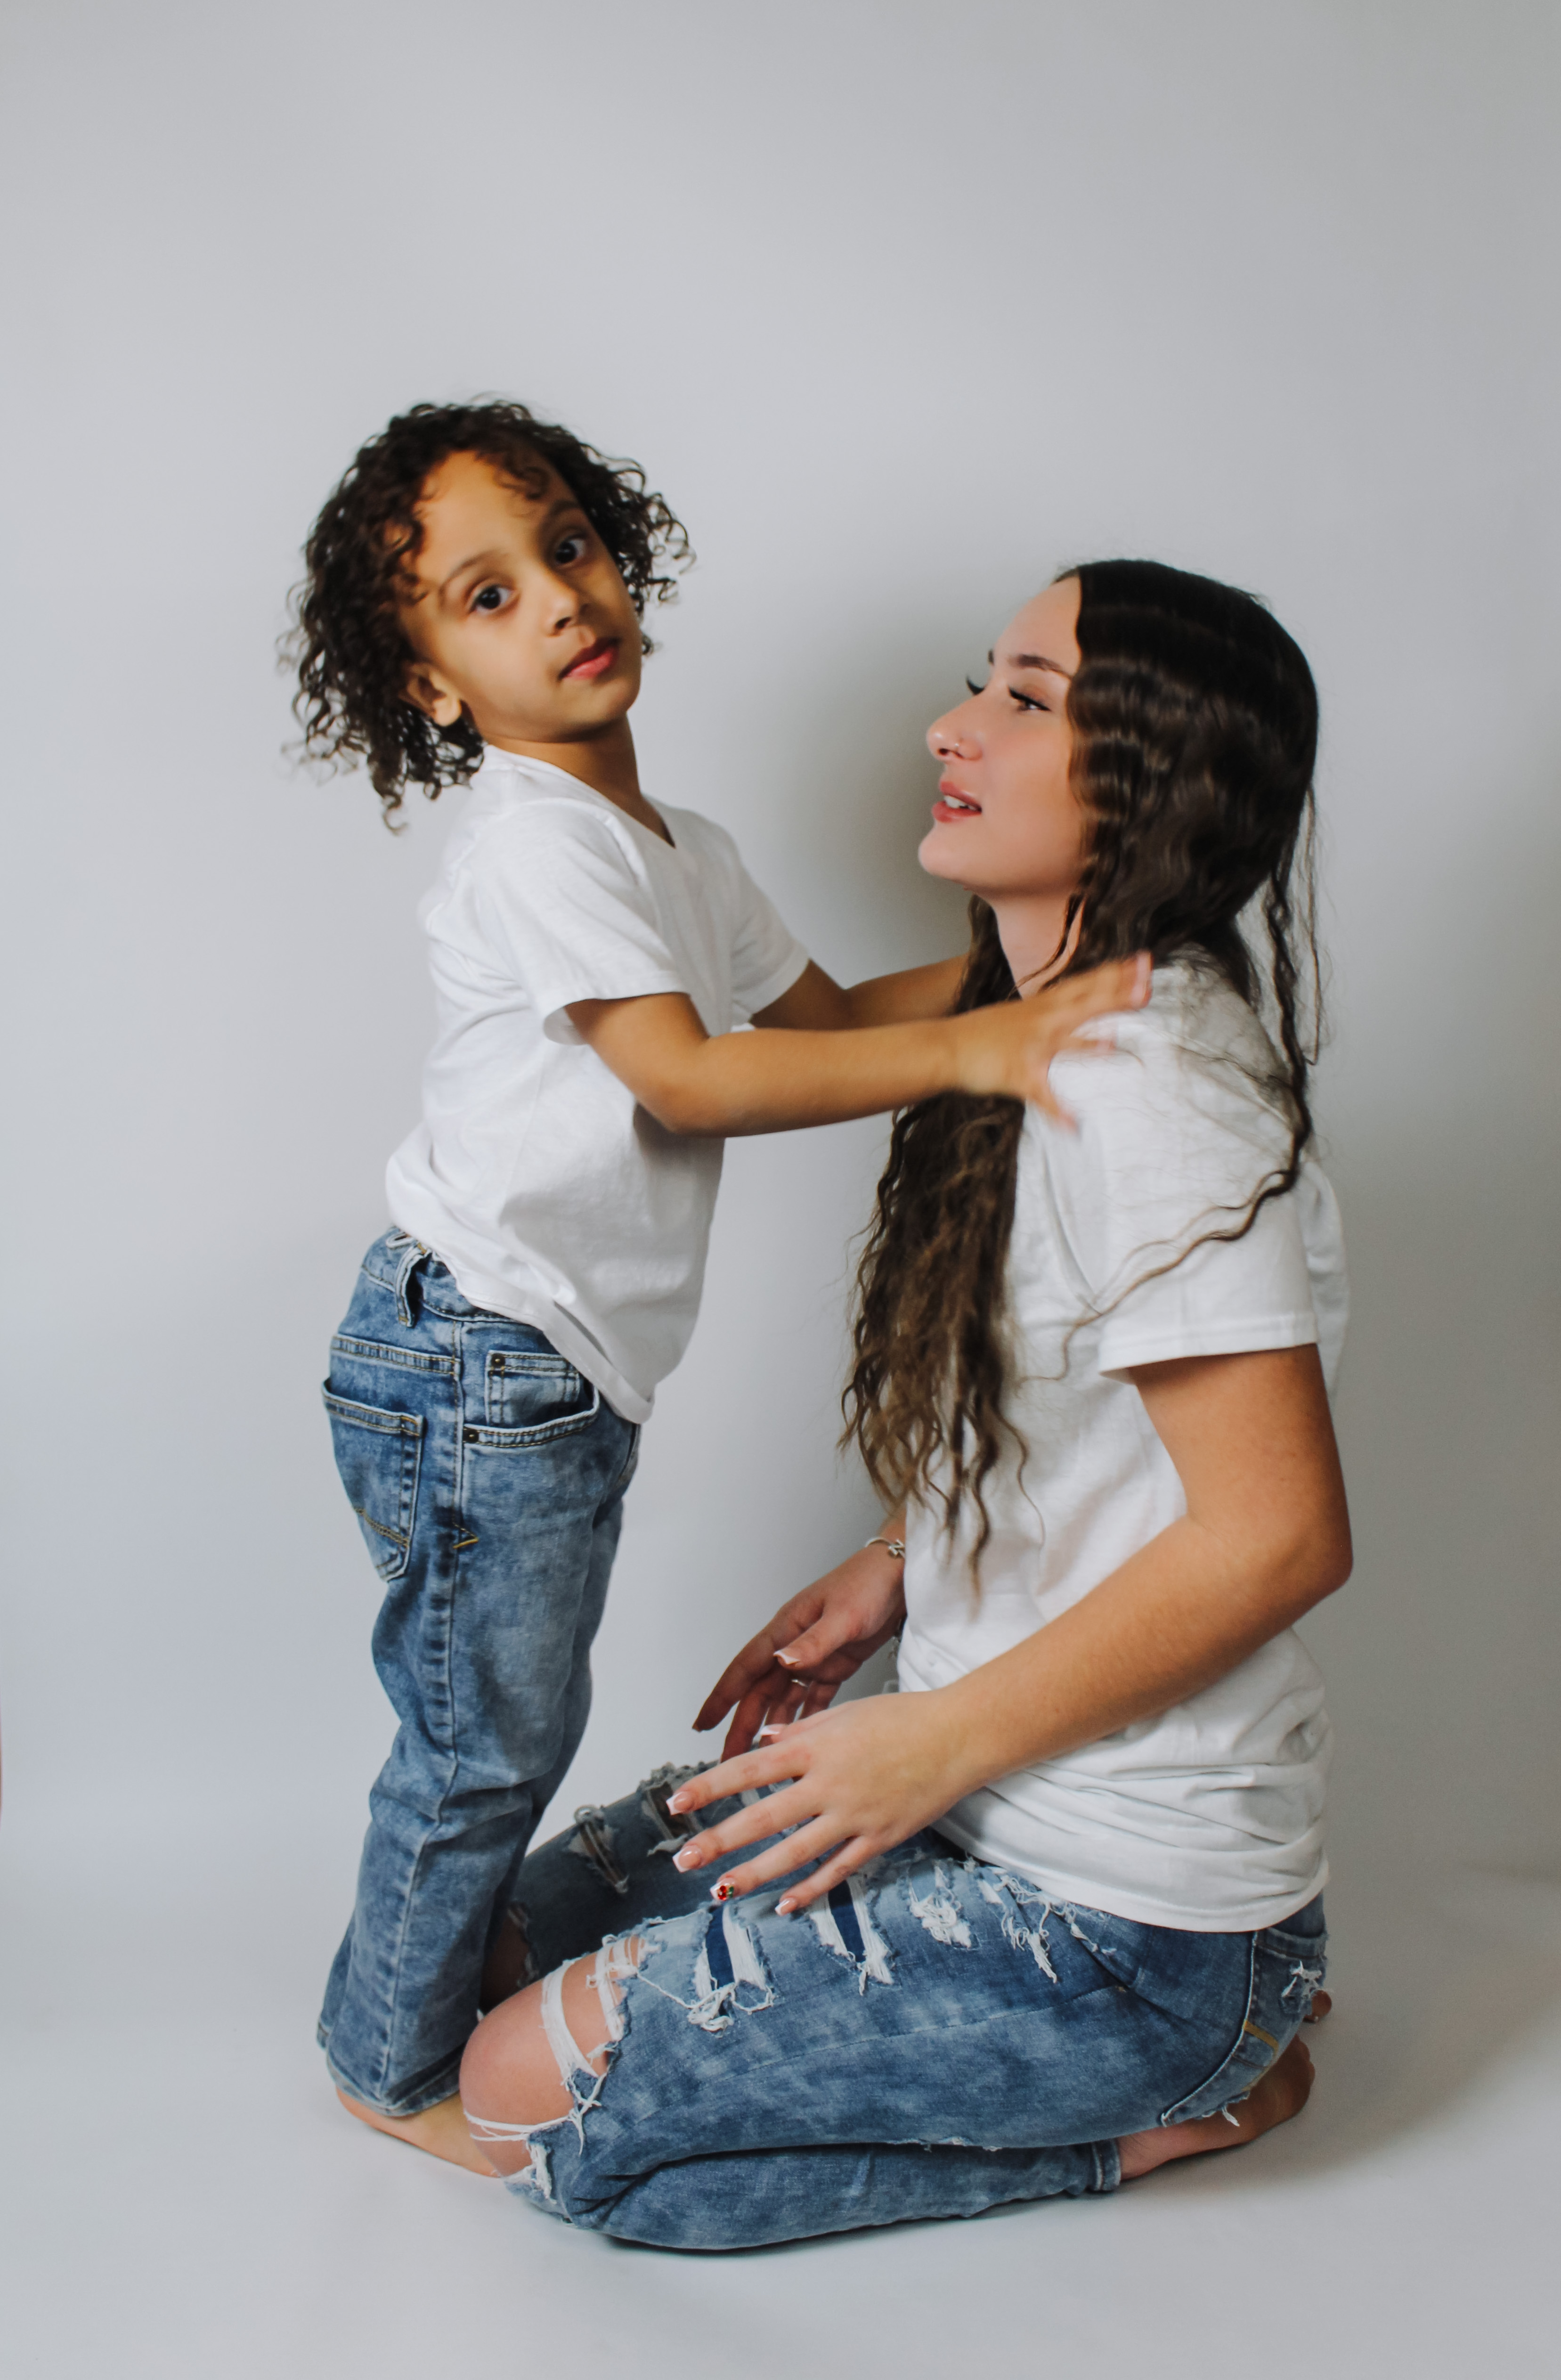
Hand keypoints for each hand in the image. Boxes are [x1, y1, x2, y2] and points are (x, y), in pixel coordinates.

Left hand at [667, 1690, 972, 1913]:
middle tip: (684, 1859)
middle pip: (763, 1818)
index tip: (676, 1803)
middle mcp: (829, 1784)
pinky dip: (809, 1890)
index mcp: (817, 1747)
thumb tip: (764, 1743)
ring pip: (794, 1853)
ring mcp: (854, 1816)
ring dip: (753, 1874)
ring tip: (720, 1890)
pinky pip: (837, 1870)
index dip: (709, 1788)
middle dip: (718, 1841)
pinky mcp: (878, 1839)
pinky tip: (783, 1904)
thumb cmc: (903, 1718)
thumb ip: (801, 1731)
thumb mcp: (845, 1713)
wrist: (959, 1737)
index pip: (749, 1770)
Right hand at [694, 1545, 907, 1758]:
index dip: (722, 1697)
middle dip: (743, 1725)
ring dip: (772, 1726)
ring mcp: (812, 1657)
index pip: (744, 1668)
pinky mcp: (834, 1665)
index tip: (703, 1723)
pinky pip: (814, 1698)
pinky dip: (807, 1719)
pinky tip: (801, 1740)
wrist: (899, 1577)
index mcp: (786, 1629)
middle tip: (731, 1758)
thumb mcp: (842, 1615)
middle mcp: (793, 1645)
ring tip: (761, 1757)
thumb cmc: (868, 1584)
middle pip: (760, 1691)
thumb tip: (781, 1661)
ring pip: (783, 1698)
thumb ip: (813, 1642)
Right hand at [950, 952, 1150, 1122]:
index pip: (1087, 983)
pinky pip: (1041, 1096)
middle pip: (1086, 1005)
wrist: (945, 1046)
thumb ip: (1050, 1009)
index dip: (1117, 972)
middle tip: (1147, 987)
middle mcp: (1043, 1021)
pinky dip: (1057, 1111)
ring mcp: (1031, 1047)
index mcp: (1045, 1005)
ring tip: (1116, 1044)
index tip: (1145, 961)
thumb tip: (1073, 1008)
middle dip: (1116, 996)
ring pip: (1066, 1044)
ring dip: (1090, 1045)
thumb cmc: (983, 1032)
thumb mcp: (1021, 1012)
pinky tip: (1074, 1125)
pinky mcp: (1018, 1075)